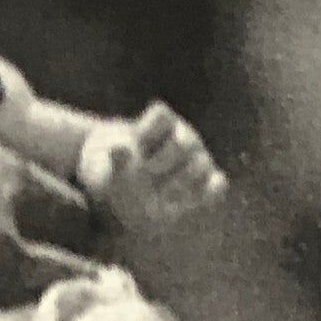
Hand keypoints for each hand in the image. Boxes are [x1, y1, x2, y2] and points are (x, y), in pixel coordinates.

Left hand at [82, 102, 227, 230]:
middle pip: (182, 142)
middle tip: (146, 176)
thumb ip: (113, 162)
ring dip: (180, 181)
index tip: (133, 148)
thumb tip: (119, 148)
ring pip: (200, 163)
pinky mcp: (207, 183)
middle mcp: (183, 136)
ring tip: (162, 196)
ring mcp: (198, 159)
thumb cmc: (114, 176)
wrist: (128, 195)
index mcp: (158, 124)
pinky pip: (217, 185)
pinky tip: (189, 203)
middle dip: (162, 161)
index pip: (161, 117)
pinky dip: (208, 193)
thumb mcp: (103, 170)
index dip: (147, 133)